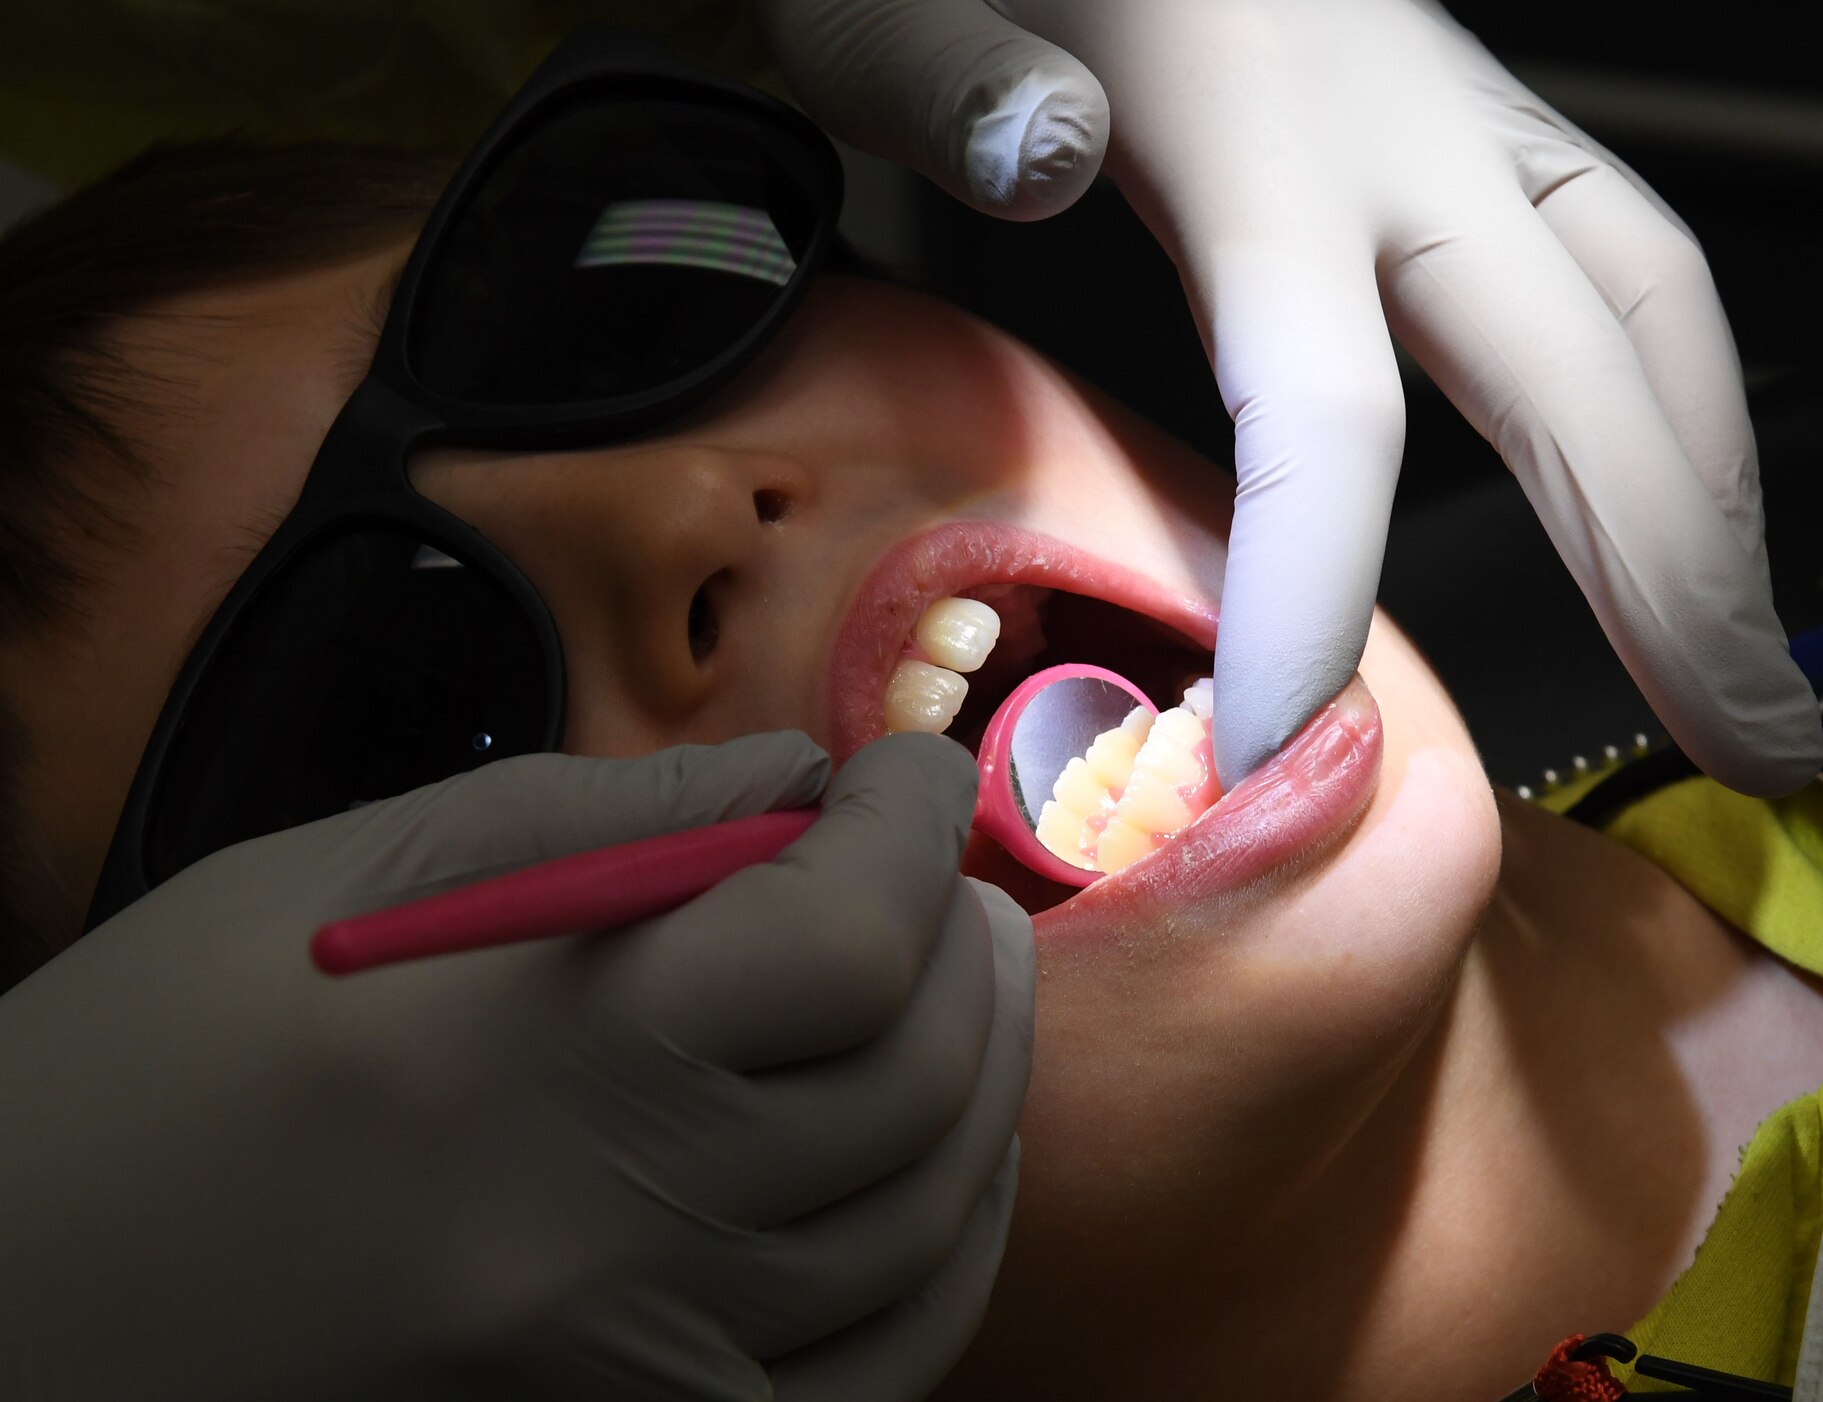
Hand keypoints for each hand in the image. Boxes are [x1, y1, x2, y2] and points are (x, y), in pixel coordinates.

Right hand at [0, 730, 1031, 1400]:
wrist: (26, 1317)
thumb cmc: (148, 1072)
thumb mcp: (344, 882)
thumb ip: (606, 817)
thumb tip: (795, 781)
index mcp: (538, 1060)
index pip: (846, 935)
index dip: (909, 824)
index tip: (905, 767)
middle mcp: (615, 1241)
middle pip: (915, 1078)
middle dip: (963, 945)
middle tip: (945, 873)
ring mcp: (638, 1377)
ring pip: (924, 1228)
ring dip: (984, 1084)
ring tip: (967, 986)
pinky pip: (875, 1372)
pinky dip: (940, 1250)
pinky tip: (936, 1160)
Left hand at [753, 0, 1822, 794]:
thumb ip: (950, 76)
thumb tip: (1042, 155)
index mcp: (1251, 128)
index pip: (1321, 403)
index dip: (1318, 588)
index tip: (1285, 744)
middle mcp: (1401, 127)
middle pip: (1576, 378)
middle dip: (1669, 583)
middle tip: (1739, 750)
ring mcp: (1461, 116)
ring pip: (1647, 311)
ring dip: (1712, 494)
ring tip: (1737, 648)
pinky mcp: (1479, 120)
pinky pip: (1628, 258)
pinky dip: (1683, 391)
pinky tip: (1689, 479)